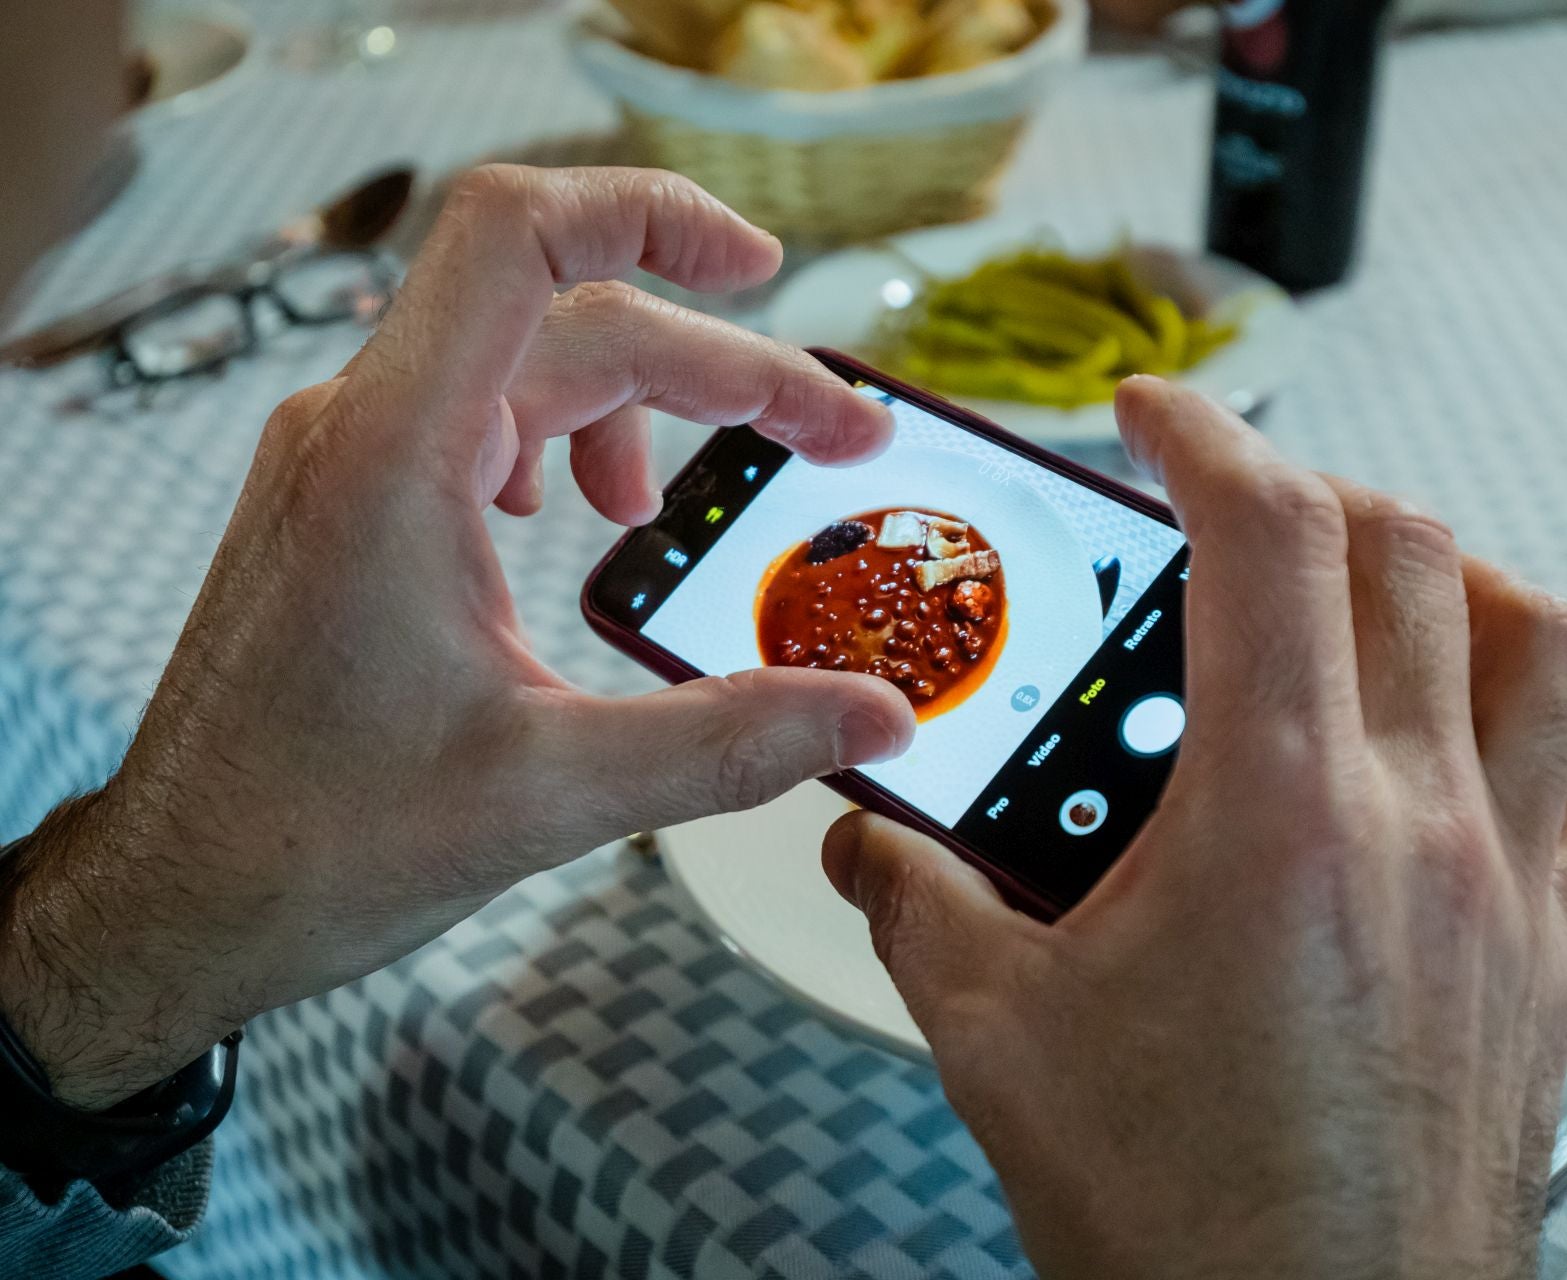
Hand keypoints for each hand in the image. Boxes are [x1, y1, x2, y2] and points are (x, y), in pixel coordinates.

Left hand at [0, 165, 916, 1108]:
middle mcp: (363, 427)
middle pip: (573, 315)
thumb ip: (733, 742)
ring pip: (531, 363)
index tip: (762, 267)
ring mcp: (349, 459)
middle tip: (838, 441)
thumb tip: (877, 719)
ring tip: (712, 486)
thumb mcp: (554, 793)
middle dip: (722, 366)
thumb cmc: (318, 840)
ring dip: (648, 403)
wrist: (181, 894)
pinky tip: (596, 512)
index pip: (515, 235)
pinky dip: (573, 436)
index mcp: (396, 455)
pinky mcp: (351, 501)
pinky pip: (482, 415)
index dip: (649, 214)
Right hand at [824, 378, 1566, 1278]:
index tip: (1154, 414)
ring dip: (1457, 581)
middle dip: (1306, 494)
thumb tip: (861, 844)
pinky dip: (1558, 727)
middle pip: (1407, 553)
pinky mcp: (1554, 956)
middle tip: (1227, 518)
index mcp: (1275, 808)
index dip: (1205, 434)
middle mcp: (1416, 818)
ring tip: (1370, 601)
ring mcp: (1507, 883)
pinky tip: (1486, 749)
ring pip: (1546, 640)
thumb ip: (915, 904)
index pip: (1269, 534)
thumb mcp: (996, 1036)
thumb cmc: (1176, 1212)